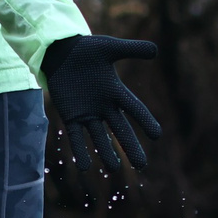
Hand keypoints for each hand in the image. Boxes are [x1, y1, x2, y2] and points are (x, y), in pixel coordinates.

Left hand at [41, 34, 161, 174]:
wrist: (60, 52)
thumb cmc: (86, 49)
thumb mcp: (109, 48)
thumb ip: (131, 49)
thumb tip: (156, 50)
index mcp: (116, 91)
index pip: (134, 108)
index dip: (145, 121)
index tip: (157, 135)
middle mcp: (104, 106)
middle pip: (120, 129)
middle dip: (130, 146)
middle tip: (141, 165)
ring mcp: (87, 113)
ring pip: (99, 137)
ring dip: (105, 153)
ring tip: (113, 169)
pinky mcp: (70, 116)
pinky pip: (76, 136)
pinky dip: (80, 151)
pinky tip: (84, 167)